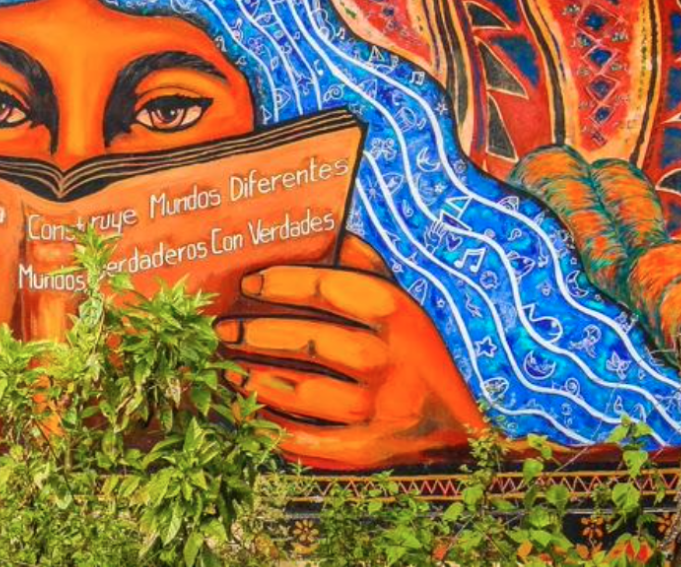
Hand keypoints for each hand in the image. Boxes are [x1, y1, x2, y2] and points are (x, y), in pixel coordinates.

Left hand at [217, 239, 484, 470]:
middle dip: (257, 333)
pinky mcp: (368, 451)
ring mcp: (381, 409)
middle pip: (312, 340)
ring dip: (256, 378)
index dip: (282, 282)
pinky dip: (272, 426)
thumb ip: (365, 268)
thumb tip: (324, 229)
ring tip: (226, 368)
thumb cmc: (414, 355)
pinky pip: (308, 439)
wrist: (457, 429)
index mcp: (399, 315)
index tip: (247, 283)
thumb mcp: (403, 305)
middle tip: (222, 330)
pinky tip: (247, 411)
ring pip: (304, 391)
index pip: (331, 287)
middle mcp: (391, 360)